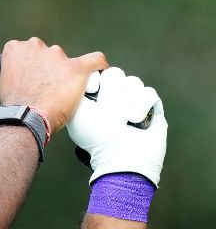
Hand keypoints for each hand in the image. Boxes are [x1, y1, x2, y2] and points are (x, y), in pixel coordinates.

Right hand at [0, 38, 107, 132]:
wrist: (25, 117)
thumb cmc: (15, 106)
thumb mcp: (7, 82)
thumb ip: (18, 73)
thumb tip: (27, 79)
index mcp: (16, 49)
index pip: (28, 50)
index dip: (33, 65)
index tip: (36, 76)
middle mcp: (36, 47)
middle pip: (49, 53)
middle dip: (50, 68)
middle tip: (49, 88)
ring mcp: (57, 55)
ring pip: (68, 60)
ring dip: (67, 72)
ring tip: (65, 92)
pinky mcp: (77, 67)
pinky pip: (95, 60)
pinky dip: (99, 66)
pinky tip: (99, 74)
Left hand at [66, 67, 166, 185]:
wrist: (120, 156)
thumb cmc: (95, 137)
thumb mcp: (76, 112)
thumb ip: (75, 89)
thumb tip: (88, 74)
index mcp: (94, 96)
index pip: (98, 71)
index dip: (95, 81)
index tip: (90, 93)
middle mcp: (114, 96)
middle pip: (116, 74)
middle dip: (110, 95)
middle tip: (108, 114)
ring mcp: (134, 100)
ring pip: (133, 82)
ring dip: (125, 103)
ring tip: (121, 120)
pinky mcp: (152, 106)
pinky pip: (148, 92)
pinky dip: (140, 107)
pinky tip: (135, 121)